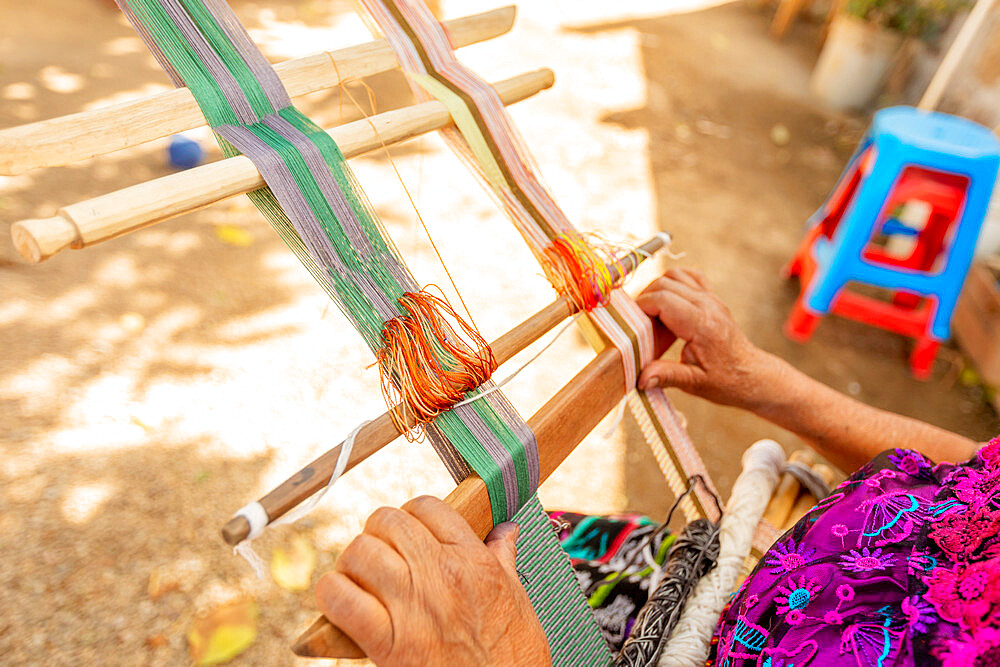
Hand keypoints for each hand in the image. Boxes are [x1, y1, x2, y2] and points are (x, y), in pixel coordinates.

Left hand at [315, 496, 550, 666]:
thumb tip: (505, 532)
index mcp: (473, 560)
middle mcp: (441, 575)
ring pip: (359, 552)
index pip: (427, 506)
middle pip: (387, 521)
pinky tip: (340, 602)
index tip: (408, 533)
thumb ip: (503, 558)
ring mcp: (412, 607)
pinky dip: (332, 595)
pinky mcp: (387, 643)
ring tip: (360, 579)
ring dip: (353, 563)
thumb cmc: (513, 654)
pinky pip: (341, 599)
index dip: (411, 515)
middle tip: (381, 555)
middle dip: (378, 533)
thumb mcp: (517, 598)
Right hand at [635, 268, 780, 410]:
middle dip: (644, 297)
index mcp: (702, 324)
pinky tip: (667, 301)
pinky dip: (673, 282)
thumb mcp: (695, 383)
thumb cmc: (726, 381)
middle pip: (665, 283)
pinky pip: (689, 276)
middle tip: (636, 321)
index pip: (662, 299)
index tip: (630, 323)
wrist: (752, 375)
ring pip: (675, 274)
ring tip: (650, 312)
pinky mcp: (712, 298)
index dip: (640, 307)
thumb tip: (641, 377)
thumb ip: (667, 376)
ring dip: (657, 288)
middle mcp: (708, 305)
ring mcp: (712, 299)